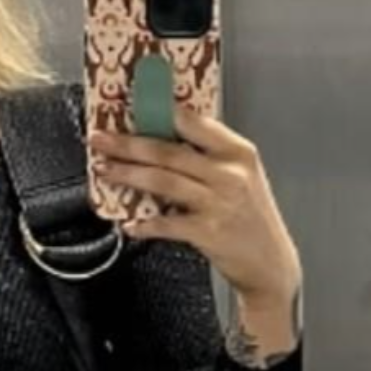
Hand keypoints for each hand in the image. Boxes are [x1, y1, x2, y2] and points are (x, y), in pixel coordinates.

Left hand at [87, 106, 301, 308]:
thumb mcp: (240, 174)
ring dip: (127, 174)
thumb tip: (158, 132)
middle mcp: (229, 173)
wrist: (270, 263)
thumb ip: (207, 153)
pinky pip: (168, 223)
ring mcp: (219, 202)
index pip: (193, 122)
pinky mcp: (209, 232)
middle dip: (127, 144)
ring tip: (103, 170)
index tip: (128, 106)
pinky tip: (129, 224)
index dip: (158, 112)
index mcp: (236, 151)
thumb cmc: (248, 214)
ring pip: (163, 181)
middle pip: (168, 151)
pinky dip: (145, 224)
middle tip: (100, 139)